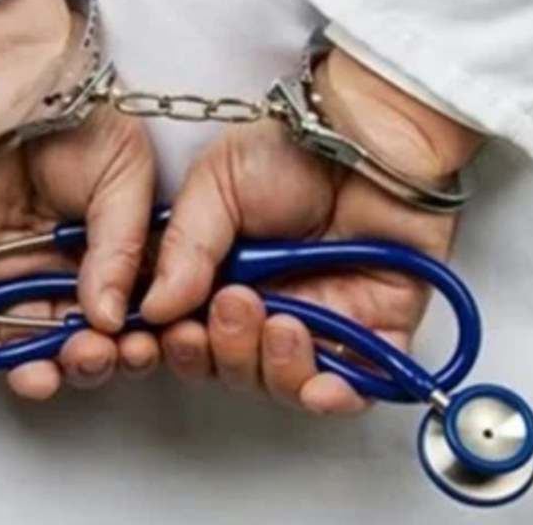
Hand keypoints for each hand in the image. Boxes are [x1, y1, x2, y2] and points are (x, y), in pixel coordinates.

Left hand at [0, 0, 160, 399]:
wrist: (16, 83)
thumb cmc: (84, 119)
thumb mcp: (128, 183)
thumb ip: (122, 251)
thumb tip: (109, 317)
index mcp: (115, 255)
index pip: (127, 315)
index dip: (134, 339)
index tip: (138, 348)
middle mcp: (68, 271)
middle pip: (80, 338)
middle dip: (90, 359)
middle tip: (95, 356)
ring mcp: (18, 272)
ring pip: (29, 340)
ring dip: (42, 365)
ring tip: (52, 370)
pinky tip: (5, 359)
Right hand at [141, 48, 482, 413]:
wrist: (369, 135)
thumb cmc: (295, 148)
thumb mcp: (217, 184)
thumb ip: (186, 247)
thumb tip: (155, 308)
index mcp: (227, 277)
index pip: (194, 338)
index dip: (181, 348)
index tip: (173, 334)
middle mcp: (272, 306)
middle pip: (235, 370)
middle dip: (226, 353)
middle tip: (233, 307)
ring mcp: (324, 320)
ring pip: (286, 384)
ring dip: (273, 367)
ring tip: (280, 322)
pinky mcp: (377, 329)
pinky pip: (358, 386)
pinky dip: (336, 397)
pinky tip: (321, 384)